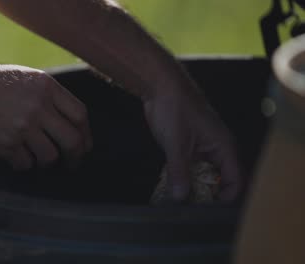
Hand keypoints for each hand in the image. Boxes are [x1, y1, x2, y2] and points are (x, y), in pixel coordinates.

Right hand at [0, 64, 91, 169]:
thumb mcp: (25, 77)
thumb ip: (48, 95)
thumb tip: (70, 121)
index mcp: (46, 87)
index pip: (80, 115)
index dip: (86, 134)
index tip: (84, 144)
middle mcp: (38, 107)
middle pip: (72, 140)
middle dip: (76, 157)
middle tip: (72, 164)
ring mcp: (22, 126)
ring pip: (50, 157)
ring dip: (46, 162)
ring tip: (38, 159)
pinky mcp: (6, 144)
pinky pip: (26, 164)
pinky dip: (24, 165)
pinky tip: (16, 158)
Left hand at [143, 78, 241, 201]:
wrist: (159, 86)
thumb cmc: (175, 107)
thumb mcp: (177, 144)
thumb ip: (179, 172)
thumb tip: (181, 197)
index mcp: (222, 146)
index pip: (235, 179)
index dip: (225, 197)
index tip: (208, 209)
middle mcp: (215, 147)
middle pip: (217, 179)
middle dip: (205, 193)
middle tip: (189, 206)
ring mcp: (200, 146)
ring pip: (200, 173)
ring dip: (190, 184)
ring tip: (177, 198)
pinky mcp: (186, 144)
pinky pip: (188, 166)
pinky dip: (181, 175)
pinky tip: (169, 184)